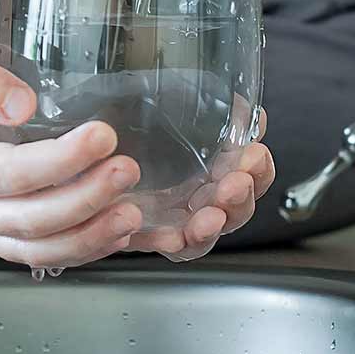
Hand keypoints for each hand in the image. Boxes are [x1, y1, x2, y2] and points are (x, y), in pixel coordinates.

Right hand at [0, 37, 142, 269]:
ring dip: (90, 238)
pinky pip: (46, 252)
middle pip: (29, 220)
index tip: (103, 137)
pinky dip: (88, 247)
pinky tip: (124, 235)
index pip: (9, 175)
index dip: (60, 161)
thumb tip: (24, 106)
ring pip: (39, 250)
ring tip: (134, 215)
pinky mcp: (0, 232)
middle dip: (85, 200)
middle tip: (128, 170)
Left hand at [124, 104, 274, 261]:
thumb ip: (215, 115)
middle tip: (236, 184)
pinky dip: (173, 243)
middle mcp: (204, 198)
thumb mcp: (172, 113)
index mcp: (218, 169)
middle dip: (241, 196)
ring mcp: (180, 220)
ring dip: (212, 226)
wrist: (94, 162)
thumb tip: (245, 107)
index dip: (260, 168)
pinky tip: (171, 236)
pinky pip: (167, 246)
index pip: (253, 173)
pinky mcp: (152, 235)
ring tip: (209, 219)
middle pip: (237, 208)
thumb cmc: (140, 135)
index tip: (255, 153)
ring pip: (207, 233)